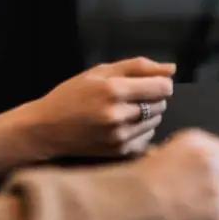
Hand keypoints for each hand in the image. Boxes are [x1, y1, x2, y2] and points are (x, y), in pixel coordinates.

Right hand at [15, 56, 176, 159]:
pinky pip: (147, 138)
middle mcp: (117, 115)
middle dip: (152, 98)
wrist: (46, 129)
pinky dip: (140, 130)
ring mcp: (118, 137)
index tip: (150, 82)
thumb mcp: (101, 72)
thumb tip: (172, 69)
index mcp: (113, 90)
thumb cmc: (72, 95)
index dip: (160, 82)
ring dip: (147, 114)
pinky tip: (121, 126)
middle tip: (129, 96)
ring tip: (123, 111)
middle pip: (161, 104)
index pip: (162, 87)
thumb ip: (139, 67)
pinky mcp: (119, 152)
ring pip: (156, 121)